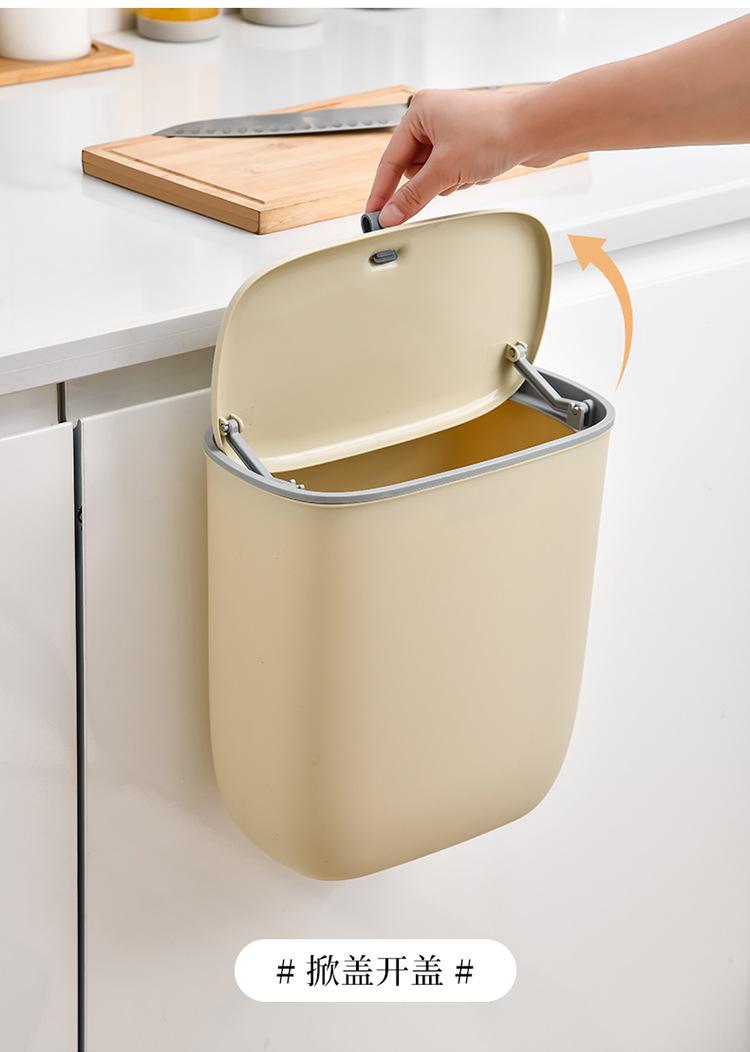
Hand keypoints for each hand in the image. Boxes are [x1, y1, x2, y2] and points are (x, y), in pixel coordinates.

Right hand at [365, 88, 549, 227]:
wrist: (537, 128)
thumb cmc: (494, 132)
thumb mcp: (444, 170)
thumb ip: (413, 196)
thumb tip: (390, 215)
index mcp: (419, 111)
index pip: (390, 160)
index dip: (381, 192)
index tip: (373, 216)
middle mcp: (434, 116)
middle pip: (413, 169)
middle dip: (430, 182)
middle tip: (447, 180)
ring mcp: (453, 129)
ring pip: (434, 174)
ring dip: (449, 181)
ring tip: (469, 171)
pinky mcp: (470, 142)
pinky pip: (453, 171)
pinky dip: (464, 178)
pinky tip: (480, 170)